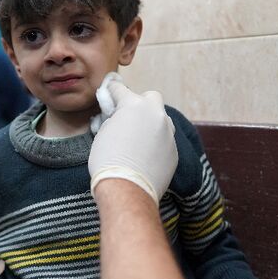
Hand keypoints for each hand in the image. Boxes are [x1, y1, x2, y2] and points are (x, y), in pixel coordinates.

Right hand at [89, 82, 177, 202]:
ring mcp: (168, 133)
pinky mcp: (174, 151)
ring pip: (162, 119)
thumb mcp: (102, 134)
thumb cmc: (108, 161)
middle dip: (140, 103)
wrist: (127, 189)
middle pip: (150, 97)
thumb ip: (112, 119)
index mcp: (134, 105)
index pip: (120, 89)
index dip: (112, 92)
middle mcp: (155, 114)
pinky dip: (156, 143)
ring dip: (151, 123)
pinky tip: (145, 156)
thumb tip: (116, 118)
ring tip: (138, 139)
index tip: (109, 94)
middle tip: (128, 118)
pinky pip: (165, 140)